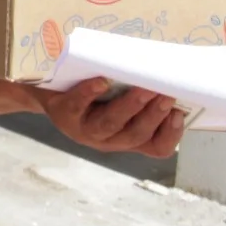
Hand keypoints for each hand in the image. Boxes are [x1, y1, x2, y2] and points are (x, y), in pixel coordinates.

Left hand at [39, 79, 185, 157]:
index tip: (180, 113)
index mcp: (126, 138)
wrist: (46, 90)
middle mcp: (106, 139)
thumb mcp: (119, 100)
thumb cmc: (93, 94)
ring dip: (130, 106)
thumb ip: (144, 97)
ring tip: (144, 88)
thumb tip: (172, 77)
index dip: (170, 135)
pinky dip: (89, 93)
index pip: (156, 148)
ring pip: (109, 124)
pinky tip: (101, 81)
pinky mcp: (62, 112)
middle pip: (134, 134)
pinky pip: (76, 104)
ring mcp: (82, 128)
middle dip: (153, 116)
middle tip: (167, 95)